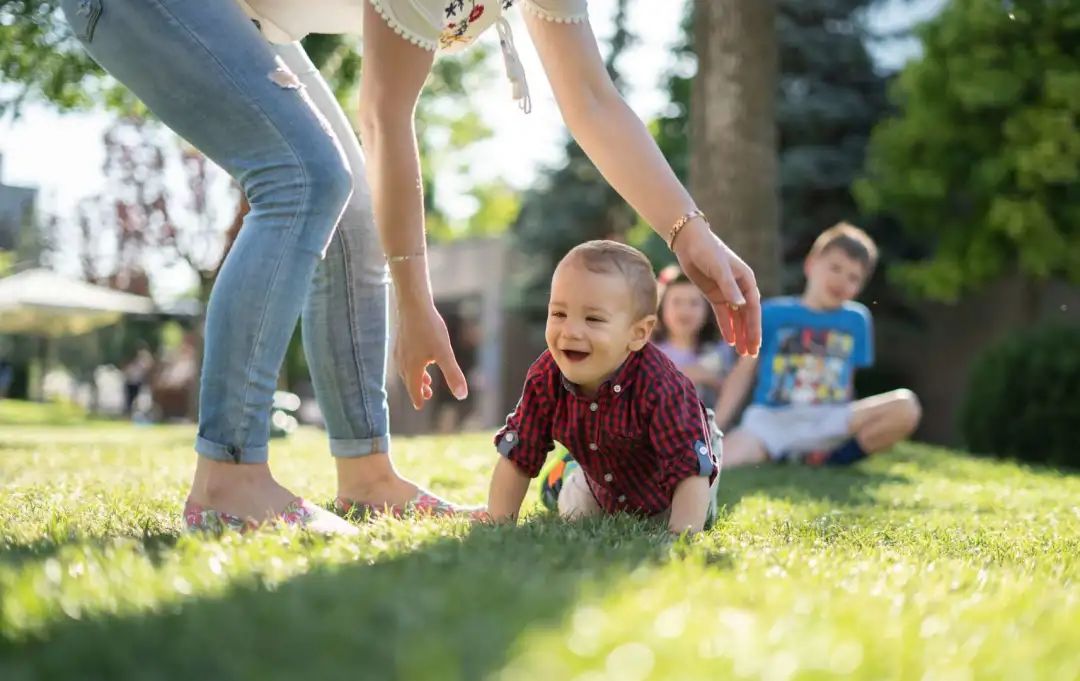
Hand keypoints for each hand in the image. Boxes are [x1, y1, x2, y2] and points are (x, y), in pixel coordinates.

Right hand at [394, 298, 467, 409]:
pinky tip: (420, 357)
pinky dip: (412, 365)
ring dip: (416, 377)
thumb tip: (462, 396)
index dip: (417, 398)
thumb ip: (453, 375)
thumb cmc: (429, 328)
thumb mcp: (445, 353)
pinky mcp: (401, 339)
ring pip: (406, 369)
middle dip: (417, 389)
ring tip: (427, 380)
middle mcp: (403, 361)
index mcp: (412, 367)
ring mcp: (400, 349)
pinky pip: (405, 358)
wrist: (413, 304)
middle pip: (409, 380)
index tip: (420, 406)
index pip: (414, 388)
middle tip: (426, 396)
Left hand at [673, 220, 761, 356]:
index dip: (754, 327)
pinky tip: (729, 341)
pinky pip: (723, 315)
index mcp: (746, 281)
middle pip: (747, 316)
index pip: (753, 309)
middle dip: (749, 335)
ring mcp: (727, 292)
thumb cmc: (708, 251)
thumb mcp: (719, 269)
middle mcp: (739, 288)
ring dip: (739, 334)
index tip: (755, 344)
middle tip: (751, 355)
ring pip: (736, 318)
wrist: (690, 242)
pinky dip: (727, 327)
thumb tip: (741, 306)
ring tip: (741, 352)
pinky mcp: (714, 295)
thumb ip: (729, 287)